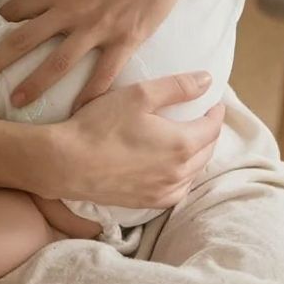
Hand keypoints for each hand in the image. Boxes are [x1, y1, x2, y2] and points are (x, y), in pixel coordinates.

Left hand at [0, 0, 191, 111]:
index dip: (1, 20)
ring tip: (13, 102)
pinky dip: (90, 94)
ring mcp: (100, 29)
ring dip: (33, 84)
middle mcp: (74, 11)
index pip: (19, 9)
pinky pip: (104, 75)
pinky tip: (77, 112)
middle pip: (25, 40)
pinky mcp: (126, 41)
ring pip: (58, 64)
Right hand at [53, 74, 225, 207]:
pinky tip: (170, 166)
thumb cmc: (101, 125)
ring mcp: (164, 192)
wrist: (68, 163)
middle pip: (207, 151)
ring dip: (196, 155)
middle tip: (200, 117)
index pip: (212, 127)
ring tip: (187, 138)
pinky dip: (181, 176)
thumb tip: (207, 80)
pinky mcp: (149, 203)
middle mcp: (178, 173)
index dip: (215, 112)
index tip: (212, 101)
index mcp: (181, 145)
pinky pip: (177, 190)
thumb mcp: (139, 95)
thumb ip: (177, 87)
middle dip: (208, 132)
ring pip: (193, 172)